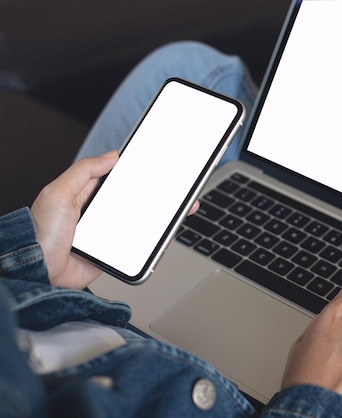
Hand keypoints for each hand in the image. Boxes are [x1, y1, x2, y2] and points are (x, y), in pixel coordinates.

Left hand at [31, 151, 200, 289]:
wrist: (39, 272)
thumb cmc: (42, 233)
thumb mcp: (59, 193)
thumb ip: (84, 171)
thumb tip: (110, 155)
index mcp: (86, 194)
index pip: (117, 178)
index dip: (136, 172)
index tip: (157, 166)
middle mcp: (99, 212)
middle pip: (135, 199)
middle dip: (157, 194)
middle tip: (177, 189)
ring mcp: (108, 233)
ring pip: (141, 221)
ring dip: (160, 217)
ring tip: (180, 210)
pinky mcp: (113, 252)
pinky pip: (138, 245)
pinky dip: (153, 240)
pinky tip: (166, 234)